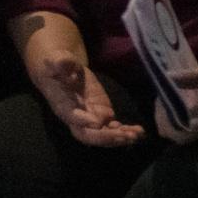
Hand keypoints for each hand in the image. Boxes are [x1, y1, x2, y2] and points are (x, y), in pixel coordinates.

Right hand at [24, 44, 138, 147]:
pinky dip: (127, 132)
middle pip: (88, 134)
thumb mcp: (57, 59)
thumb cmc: (57, 64)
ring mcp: (91, 118)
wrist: (62, 71)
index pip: (71, 116)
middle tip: (123, 136)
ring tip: (135, 135)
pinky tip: (140, 132)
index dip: (83, 121)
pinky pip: (114, 129)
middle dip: (106, 137)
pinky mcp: (103, 115)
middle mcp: (77, 117)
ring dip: (119, 138)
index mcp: (63, 104)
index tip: (97, 122)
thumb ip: (61, 62)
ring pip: (103, 135)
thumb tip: (64, 63)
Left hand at [166, 61, 197, 143]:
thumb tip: (167, 77)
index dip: (164, 124)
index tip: (160, 104)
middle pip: (181, 133)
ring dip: (175, 115)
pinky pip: (197, 122)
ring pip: (188, 128)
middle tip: (162, 96)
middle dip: (166, 118)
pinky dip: (186, 112)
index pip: (180, 137)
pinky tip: (184, 95)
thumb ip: (193, 78)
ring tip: (169, 94)